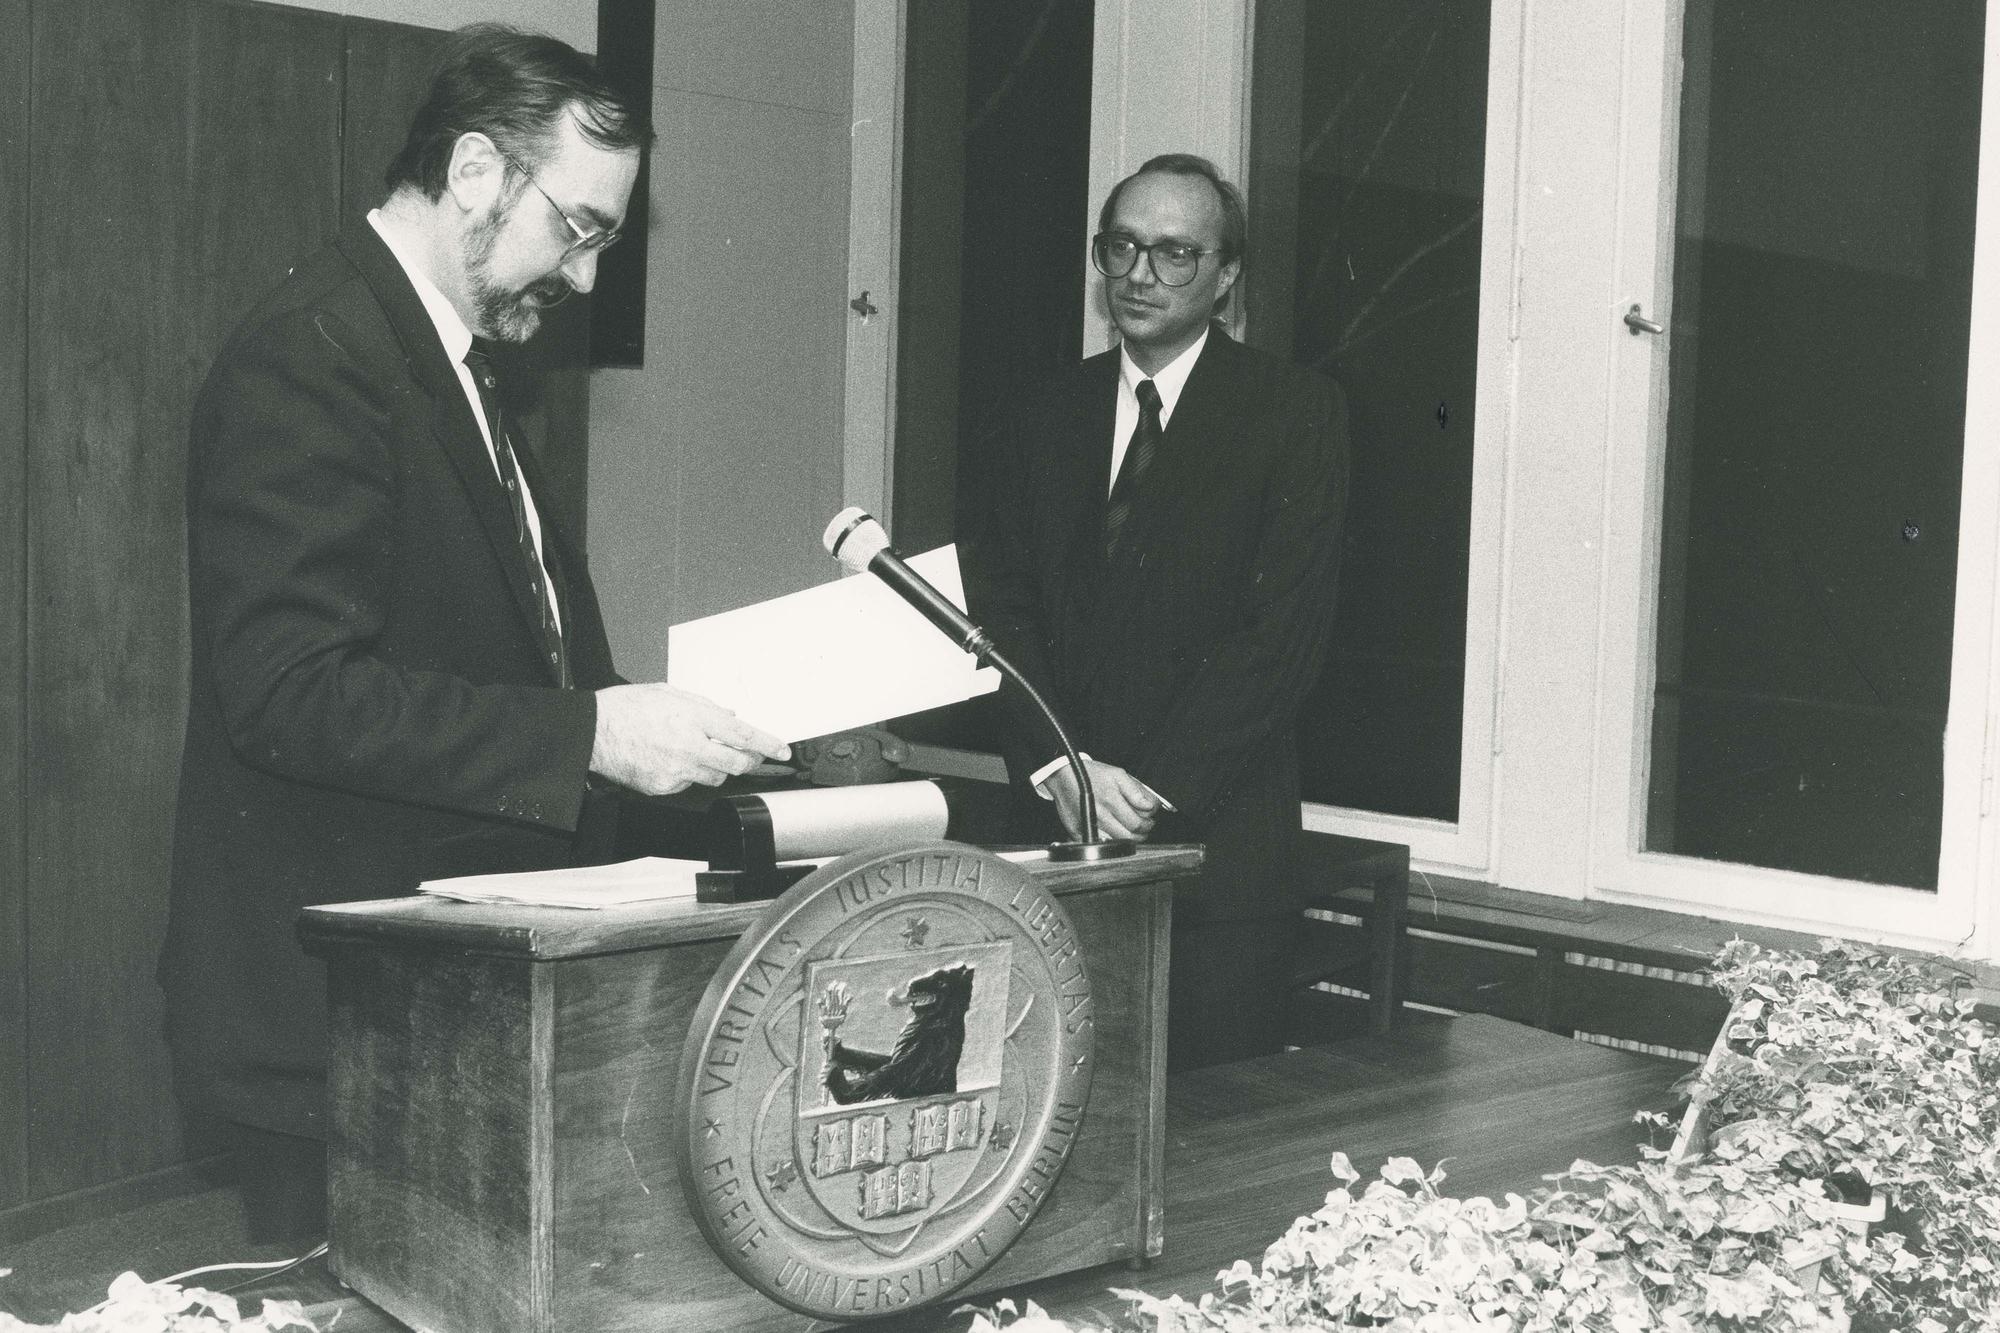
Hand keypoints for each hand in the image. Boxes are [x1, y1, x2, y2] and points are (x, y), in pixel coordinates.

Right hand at [590, 683, 789, 794]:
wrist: (593, 732)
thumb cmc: (627, 708)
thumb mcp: (670, 693)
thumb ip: (705, 707)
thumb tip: (730, 719)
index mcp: (695, 719)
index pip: (744, 736)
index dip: (768, 745)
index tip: (783, 750)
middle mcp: (690, 746)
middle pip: (737, 763)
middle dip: (749, 760)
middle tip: (750, 755)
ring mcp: (678, 770)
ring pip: (716, 777)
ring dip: (718, 766)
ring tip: (699, 751)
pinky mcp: (665, 786)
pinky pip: (690, 784)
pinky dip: (690, 774)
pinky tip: (673, 759)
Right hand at [1040, 757, 1164, 841]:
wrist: (1063, 776)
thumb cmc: (1091, 774)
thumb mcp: (1117, 774)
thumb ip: (1136, 791)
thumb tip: (1151, 806)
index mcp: (1111, 799)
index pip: (1138, 823)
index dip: (1148, 823)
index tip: (1150, 819)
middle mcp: (1100, 815)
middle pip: (1129, 836)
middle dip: (1142, 832)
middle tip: (1143, 825)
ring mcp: (1088, 826)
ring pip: (1117, 843)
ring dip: (1129, 838)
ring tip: (1130, 828)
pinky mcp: (1078, 833)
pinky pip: (1101, 844)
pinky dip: (1111, 841)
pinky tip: (1114, 830)